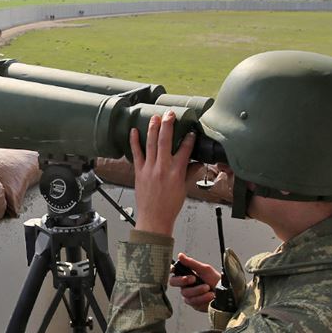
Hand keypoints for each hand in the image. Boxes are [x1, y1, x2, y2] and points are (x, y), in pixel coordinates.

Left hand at [130, 111, 195, 235]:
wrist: (154, 218)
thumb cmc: (169, 206)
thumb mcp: (184, 189)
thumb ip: (190, 174)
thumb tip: (198, 163)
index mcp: (176, 172)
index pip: (185, 150)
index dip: (189, 139)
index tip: (191, 132)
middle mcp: (162, 168)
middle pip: (165, 141)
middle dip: (168, 125)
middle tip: (169, 114)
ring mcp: (149, 169)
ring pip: (150, 144)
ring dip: (152, 128)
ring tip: (154, 117)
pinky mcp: (139, 172)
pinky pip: (136, 153)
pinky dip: (134, 142)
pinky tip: (133, 131)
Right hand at [168, 253, 221, 311]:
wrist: (226, 293)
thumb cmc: (216, 280)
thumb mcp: (205, 269)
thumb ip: (191, 263)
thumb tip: (180, 255)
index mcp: (186, 275)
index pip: (174, 272)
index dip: (171, 270)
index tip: (174, 269)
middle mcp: (185, 285)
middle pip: (174, 282)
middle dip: (183, 280)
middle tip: (194, 279)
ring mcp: (189, 295)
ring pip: (185, 293)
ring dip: (198, 290)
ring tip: (208, 288)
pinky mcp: (194, 304)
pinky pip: (193, 301)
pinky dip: (202, 298)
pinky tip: (210, 296)